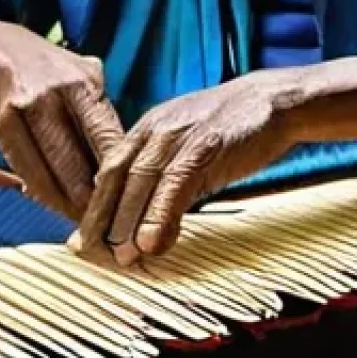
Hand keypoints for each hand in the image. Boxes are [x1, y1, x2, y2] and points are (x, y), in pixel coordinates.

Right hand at [0, 29, 124, 220]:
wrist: (7, 52)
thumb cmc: (61, 72)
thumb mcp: (90, 77)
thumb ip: (106, 113)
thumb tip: (128, 158)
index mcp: (83, 84)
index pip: (104, 135)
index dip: (114, 172)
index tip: (126, 198)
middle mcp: (52, 96)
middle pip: (73, 160)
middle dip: (90, 197)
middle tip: (106, 221)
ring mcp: (24, 111)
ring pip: (47, 171)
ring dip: (65, 202)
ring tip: (82, 220)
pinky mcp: (1, 125)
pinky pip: (24, 169)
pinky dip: (41, 192)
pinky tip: (54, 203)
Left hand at [73, 72, 295, 263]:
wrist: (273, 101)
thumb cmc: (232, 129)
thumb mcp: (188, 147)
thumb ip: (165, 178)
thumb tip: (145, 224)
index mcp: (149, 127)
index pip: (110, 169)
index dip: (94, 205)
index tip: (82, 239)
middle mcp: (157, 128)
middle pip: (117, 175)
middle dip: (101, 217)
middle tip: (90, 253)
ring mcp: (181, 135)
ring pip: (141, 180)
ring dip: (127, 221)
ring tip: (122, 256)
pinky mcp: (206, 145)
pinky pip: (175, 183)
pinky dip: (160, 214)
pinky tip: (152, 241)